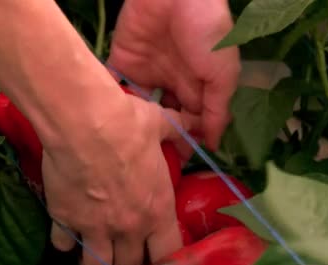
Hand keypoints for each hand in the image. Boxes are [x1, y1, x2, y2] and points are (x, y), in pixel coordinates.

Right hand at [45, 82, 198, 264]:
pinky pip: (63, 245)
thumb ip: (178, 134)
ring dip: (96, 264)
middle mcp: (129, 228)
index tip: (156, 254)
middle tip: (123, 254)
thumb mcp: (161, 126)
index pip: (169, 255)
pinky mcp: (64, 220)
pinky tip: (67, 231)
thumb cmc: (128, 124)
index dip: (164, 261)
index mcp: (157, 210)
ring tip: (94, 251)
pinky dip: (65, 242)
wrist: (83, 122)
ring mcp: (95, 228)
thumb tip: (191, 128)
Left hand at [107, 0, 239, 157]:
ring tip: (126, 151)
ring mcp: (147, 73)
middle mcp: (172, 84)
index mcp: (198, 88)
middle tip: (149, 165)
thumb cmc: (208, 34)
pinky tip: (105, 125)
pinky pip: (116, 87)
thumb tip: (213, 145)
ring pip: (139, 108)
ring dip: (133, 126)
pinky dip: (110, 103)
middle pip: (164, 119)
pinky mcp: (123, 60)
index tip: (177, 168)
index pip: (192, 124)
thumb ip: (217, 111)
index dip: (186, 144)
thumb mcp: (222, 75)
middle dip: (158, 140)